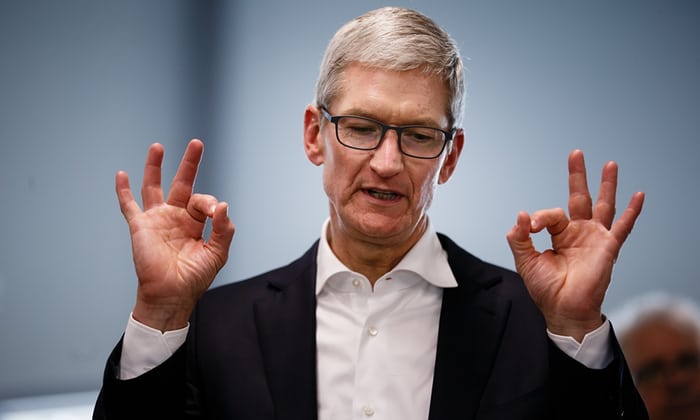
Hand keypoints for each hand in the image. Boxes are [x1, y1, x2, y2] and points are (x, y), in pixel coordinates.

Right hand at [116, 139, 234, 330]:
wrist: (171, 295)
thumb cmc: (194, 279)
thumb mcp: (218, 253)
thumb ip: (224, 230)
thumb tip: (224, 206)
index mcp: (195, 224)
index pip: (204, 202)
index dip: (212, 204)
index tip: (217, 214)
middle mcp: (176, 218)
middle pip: (182, 184)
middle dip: (189, 164)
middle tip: (197, 143)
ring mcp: (157, 220)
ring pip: (154, 187)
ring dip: (155, 167)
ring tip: (158, 146)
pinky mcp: (140, 226)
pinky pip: (128, 205)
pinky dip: (123, 190)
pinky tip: (121, 174)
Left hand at [506, 149, 643, 340]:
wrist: (562, 310)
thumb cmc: (546, 289)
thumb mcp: (526, 260)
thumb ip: (519, 237)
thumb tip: (520, 215)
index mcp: (560, 235)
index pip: (551, 214)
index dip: (539, 217)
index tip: (530, 227)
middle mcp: (579, 233)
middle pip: (579, 198)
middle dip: (578, 176)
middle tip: (576, 154)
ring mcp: (595, 239)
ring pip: (603, 206)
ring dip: (607, 185)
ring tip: (610, 164)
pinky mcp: (607, 248)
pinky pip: (622, 227)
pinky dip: (631, 212)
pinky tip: (638, 195)